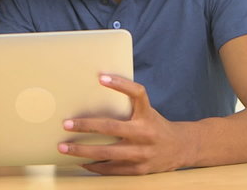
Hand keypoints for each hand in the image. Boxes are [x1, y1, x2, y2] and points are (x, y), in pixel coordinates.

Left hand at [58, 75, 191, 174]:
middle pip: (112, 128)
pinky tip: (82, 162)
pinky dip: (95, 166)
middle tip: (66, 124)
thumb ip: (127, 105)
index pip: (137, 94)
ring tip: (64, 147)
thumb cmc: (156, 125)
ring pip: (108, 153)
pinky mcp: (140, 169)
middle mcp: (145, 133)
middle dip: (86, 126)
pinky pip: (113, 169)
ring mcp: (143, 153)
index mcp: (147, 115)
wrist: (183, 148)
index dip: (120, 84)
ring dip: (83, 151)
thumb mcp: (147, 111)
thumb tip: (97, 91)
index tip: (101, 77)